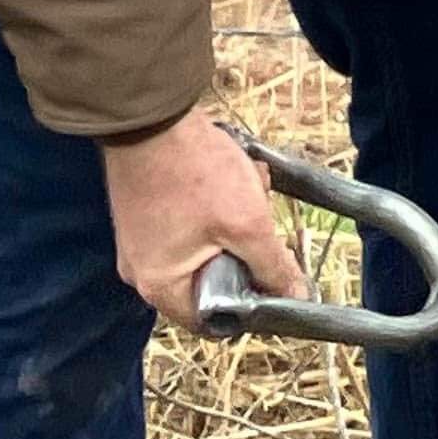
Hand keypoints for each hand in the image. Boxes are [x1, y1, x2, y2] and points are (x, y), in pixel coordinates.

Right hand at [103, 113, 301, 330]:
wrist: (151, 116)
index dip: (250, 306)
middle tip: (261, 219)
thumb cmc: (193, 172)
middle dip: (246, 251)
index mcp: (161, 287)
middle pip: (212, 282)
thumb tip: (295, 297)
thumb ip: (273, 266)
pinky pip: (192, 226)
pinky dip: (218, 206)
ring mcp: (142, 243)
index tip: (275, 278)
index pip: (213, 322)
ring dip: (237, 221)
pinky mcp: (147, 216)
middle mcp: (143, 272)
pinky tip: (232, 175)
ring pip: (206, 249)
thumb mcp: (247, 224)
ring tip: (249, 185)